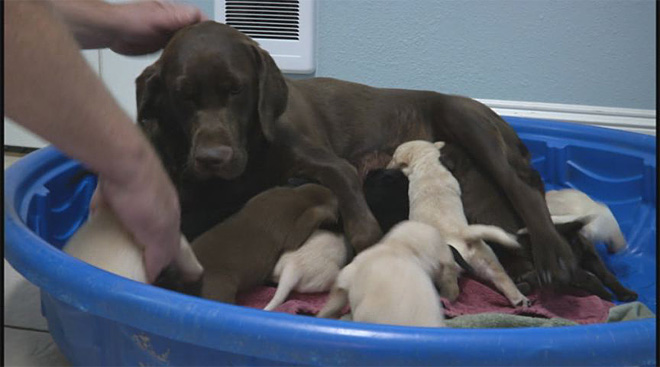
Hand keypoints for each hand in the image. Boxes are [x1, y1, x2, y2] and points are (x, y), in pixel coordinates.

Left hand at [95, 149, 181, 282]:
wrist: (121, 161)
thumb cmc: (144, 198)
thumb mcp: (160, 233)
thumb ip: (160, 254)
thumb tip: (152, 276)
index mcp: (171, 217)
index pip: (171, 244)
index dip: (164, 258)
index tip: (151, 274)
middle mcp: (155, 205)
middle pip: (151, 230)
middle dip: (143, 245)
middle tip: (129, 263)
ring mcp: (133, 195)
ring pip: (129, 219)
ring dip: (124, 232)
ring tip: (110, 248)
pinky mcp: (110, 188)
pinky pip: (107, 206)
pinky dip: (103, 217)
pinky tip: (94, 227)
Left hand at [108, 1, 207, 54]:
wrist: (112, 33)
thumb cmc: (131, 20)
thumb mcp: (159, 17)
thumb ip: (179, 17)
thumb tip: (200, 17)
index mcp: (175, 12)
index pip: (199, 18)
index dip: (209, 27)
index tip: (217, 38)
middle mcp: (173, 23)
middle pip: (195, 32)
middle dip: (203, 41)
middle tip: (212, 54)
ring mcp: (168, 36)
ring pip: (187, 43)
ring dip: (192, 51)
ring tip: (202, 61)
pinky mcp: (161, 48)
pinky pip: (176, 52)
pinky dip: (181, 58)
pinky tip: (185, 64)